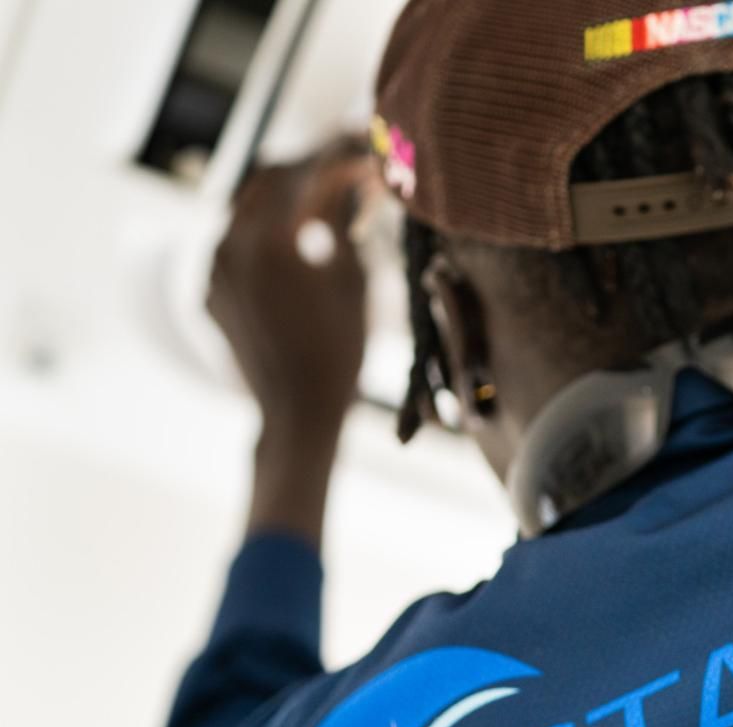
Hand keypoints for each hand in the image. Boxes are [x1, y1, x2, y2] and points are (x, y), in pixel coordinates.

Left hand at [206, 138, 379, 545]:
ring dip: (281, 196)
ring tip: (318, 198)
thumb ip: (343, 223)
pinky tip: (293, 239)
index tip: (359, 145)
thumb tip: (350, 181)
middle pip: (264, 179)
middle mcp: (229, 244)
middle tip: (338, 163)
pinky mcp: (210, 289)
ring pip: (244, 208)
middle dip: (303, 166)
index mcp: (269, 239)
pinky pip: (233, 244)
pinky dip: (263, 231)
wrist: (296, 412)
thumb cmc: (339, 352)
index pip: (302, 173)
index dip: (334, 153)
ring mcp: (213, 268)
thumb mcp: (352, 281)